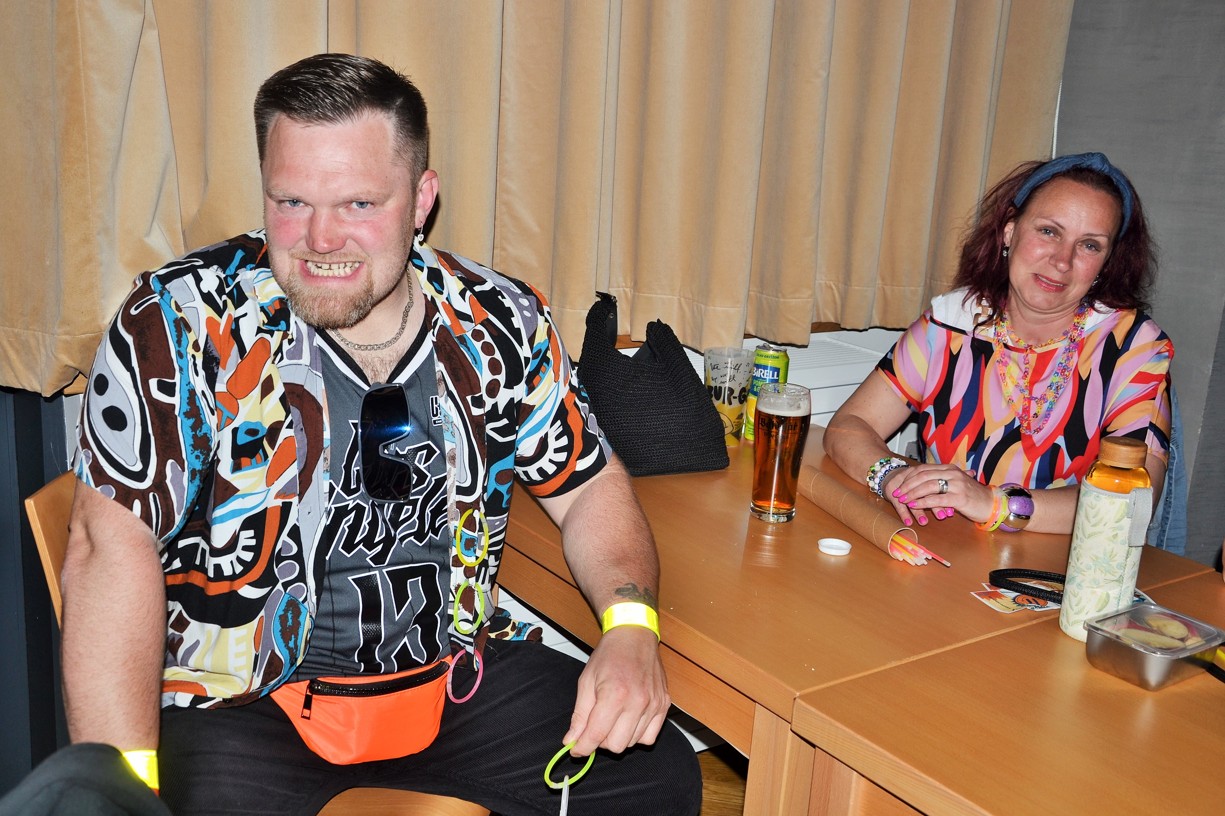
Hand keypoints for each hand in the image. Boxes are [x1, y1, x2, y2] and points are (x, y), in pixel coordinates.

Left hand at [563, 626, 669, 755]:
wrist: (634, 635)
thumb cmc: (609, 654)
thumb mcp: (586, 681)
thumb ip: (580, 714)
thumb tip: (571, 740)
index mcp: (614, 695)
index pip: (596, 735)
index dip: (582, 747)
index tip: (576, 749)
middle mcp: (637, 702)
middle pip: (616, 745)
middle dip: (600, 741)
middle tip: (595, 727)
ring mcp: (653, 704)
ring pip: (632, 743)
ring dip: (618, 737)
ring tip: (613, 718)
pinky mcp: (664, 705)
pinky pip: (650, 736)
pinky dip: (637, 735)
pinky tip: (629, 720)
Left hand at [882, 464, 994, 524]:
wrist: (990, 504)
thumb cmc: (971, 495)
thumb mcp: (954, 484)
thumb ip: (940, 480)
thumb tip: (921, 481)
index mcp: (949, 468)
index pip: (923, 469)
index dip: (909, 477)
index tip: (898, 485)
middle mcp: (952, 473)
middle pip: (923, 476)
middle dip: (907, 485)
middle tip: (896, 493)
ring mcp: (956, 484)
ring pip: (928, 486)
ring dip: (912, 493)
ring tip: (902, 499)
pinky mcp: (959, 497)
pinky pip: (936, 499)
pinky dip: (922, 502)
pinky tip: (914, 505)